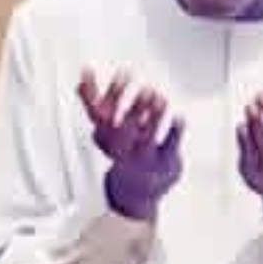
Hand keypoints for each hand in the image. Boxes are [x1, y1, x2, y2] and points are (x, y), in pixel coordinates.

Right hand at [76, 72, 183, 221]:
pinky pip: (169, 149)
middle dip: (129, 107)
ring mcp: (144, 159)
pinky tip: (179, 117)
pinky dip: (174, 133)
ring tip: (158, 97)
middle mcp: (122, 151)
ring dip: (153, 118)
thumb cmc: (121, 150)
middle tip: (138, 84)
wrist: (136, 191)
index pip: (99, 116)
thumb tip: (83, 73)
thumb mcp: (104, 128)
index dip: (103, 93)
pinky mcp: (164, 163)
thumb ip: (93, 101)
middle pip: (121, 130)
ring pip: (146, 142)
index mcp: (106, 139)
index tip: (117, 72)